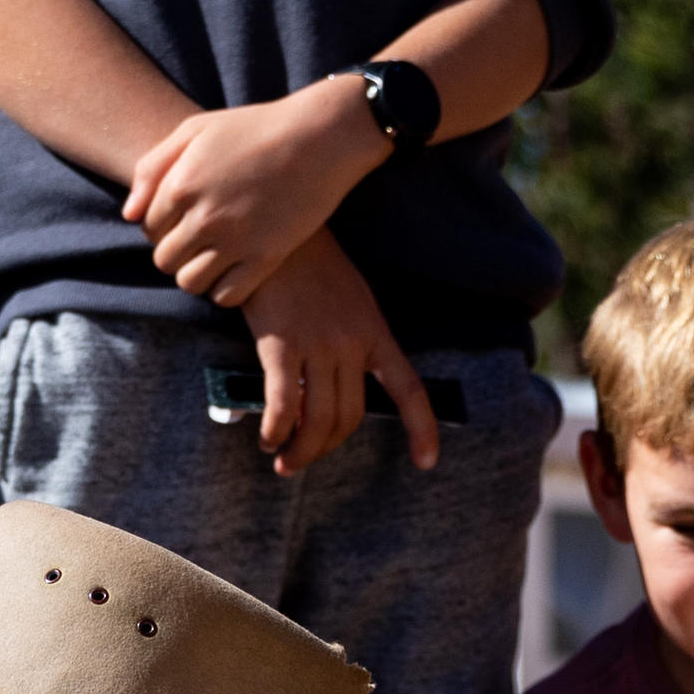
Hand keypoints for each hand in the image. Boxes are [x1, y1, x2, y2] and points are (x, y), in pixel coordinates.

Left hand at [123, 81, 381, 310]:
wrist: (318, 137)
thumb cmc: (255, 128)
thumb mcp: (196, 130)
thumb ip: (153, 168)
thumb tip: (130, 215)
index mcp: (181, 185)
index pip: (148, 228)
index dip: (163, 226)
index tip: (185, 218)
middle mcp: (203, 217)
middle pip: (165, 260)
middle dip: (176, 252)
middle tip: (200, 240)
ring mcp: (235, 240)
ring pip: (190, 283)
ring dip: (197, 274)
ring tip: (214, 258)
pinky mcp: (266, 257)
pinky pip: (227, 296)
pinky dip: (225, 290)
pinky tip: (236, 271)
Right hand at [236, 231, 432, 477]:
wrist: (274, 231)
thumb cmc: (306, 263)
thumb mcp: (346, 297)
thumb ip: (348, 339)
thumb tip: (326, 389)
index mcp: (374, 331)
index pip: (409, 389)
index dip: (422, 429)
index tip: (427, 462)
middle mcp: (352, 342)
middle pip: (350, 416)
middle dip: (325, 447)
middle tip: (301, 459)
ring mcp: (319, 343)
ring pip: (319, 419)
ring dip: (301, 450)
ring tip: (282, 459)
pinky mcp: (281, 344)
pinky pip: (284, 404)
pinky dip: (276, 429)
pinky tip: (267, 437)